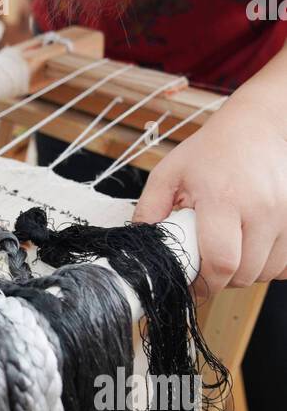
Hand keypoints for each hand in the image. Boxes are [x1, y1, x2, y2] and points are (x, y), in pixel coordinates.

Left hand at [133, 99, 286, 297]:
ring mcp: (285, 215)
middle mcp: (261, 209)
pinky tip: (253, 248)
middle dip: (222, 280)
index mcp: (223, 199)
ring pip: (267, 272)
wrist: (259, 126)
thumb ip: (150, 208)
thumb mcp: (171, 171)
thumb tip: (139, 242)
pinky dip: (269, 265)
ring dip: (246, 273)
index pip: (220, 262)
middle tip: (206, 266)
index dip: (205, 284)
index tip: (191, 284)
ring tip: (229, 250)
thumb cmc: (214, 149)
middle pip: (244, 274)